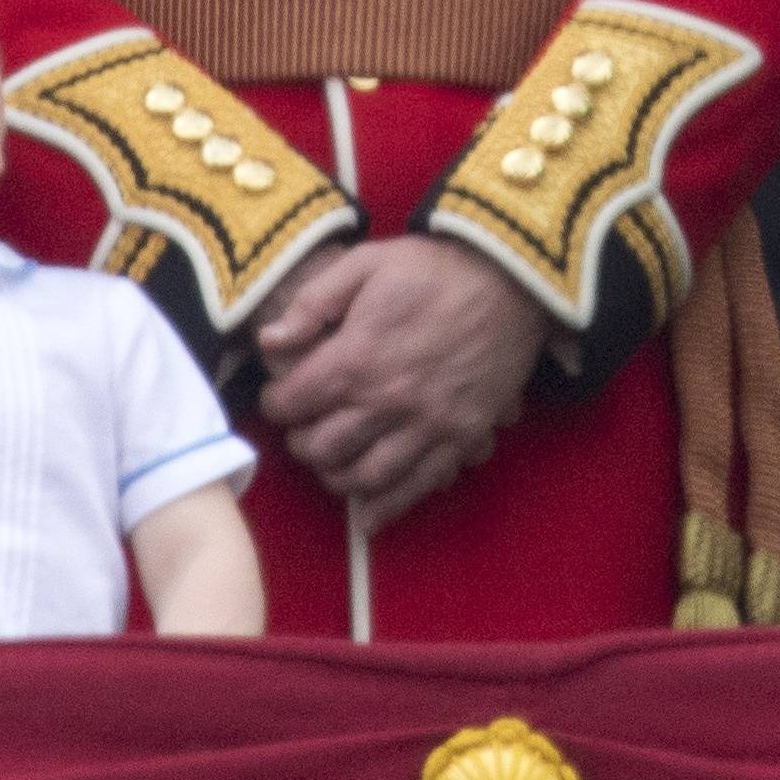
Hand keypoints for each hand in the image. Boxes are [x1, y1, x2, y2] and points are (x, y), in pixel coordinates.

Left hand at [255, 238, 548, 534]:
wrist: (510, 278)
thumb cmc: (435, 268)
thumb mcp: (366, 263)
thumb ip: (313, 302)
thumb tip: (268, 340)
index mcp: (356, 358)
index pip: (293, 403)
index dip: (276, 403)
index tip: (279, 397)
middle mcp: (387, 401)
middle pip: (323, 447)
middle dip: (302, 443)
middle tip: (304, 430)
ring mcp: (427, 424)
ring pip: (364, 476)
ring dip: (337, 477)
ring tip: (332, 464)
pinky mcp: (461, 436)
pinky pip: (418, 485)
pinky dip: (387, 508)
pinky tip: (368, 515)